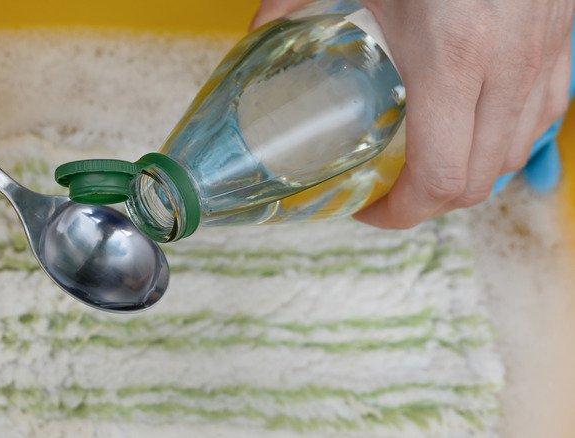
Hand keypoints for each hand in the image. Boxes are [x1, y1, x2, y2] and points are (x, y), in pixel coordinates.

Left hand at [252, 0, 573, 228]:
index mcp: (451, 59)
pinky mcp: (564, 35)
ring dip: (472, 170)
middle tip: (390, 190)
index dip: (401, 213)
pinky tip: (477, 119)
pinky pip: (547, 110)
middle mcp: (508, 66)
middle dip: (430, 201)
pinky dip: (509, 133)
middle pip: (479, 180)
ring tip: (429, 159)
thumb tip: (262, 27)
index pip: (440, 178)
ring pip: (518, 151)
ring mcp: (544, 52)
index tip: (369, 208)